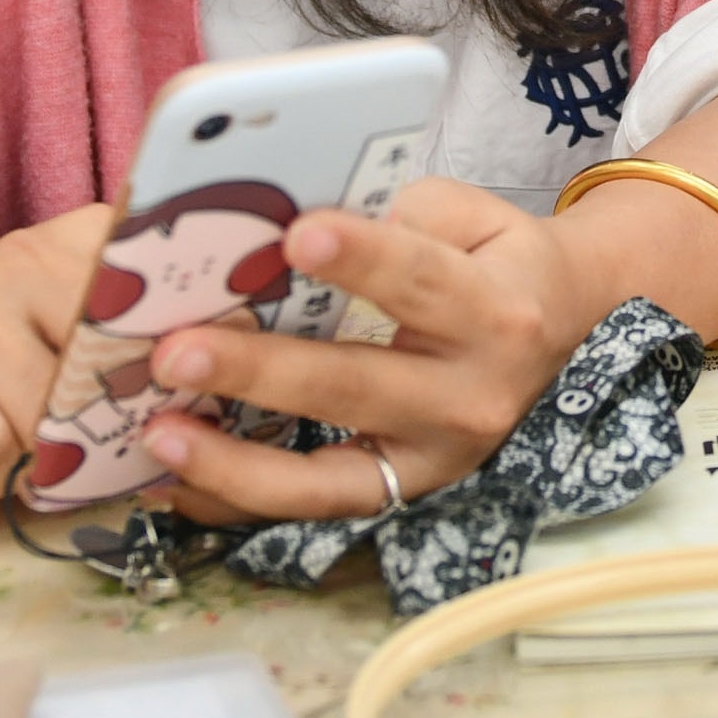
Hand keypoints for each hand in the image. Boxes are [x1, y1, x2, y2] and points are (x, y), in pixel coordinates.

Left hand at [138, 178, 604, 528]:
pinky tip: (176, 478)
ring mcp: (433, 458)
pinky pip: (311, 506)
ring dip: (235, 459)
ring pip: (328, 477)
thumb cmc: (494, 257)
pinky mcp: (398, 491)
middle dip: (263, 371)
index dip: (362, 259)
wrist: (557, 326)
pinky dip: (240, 496)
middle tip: (178, 350)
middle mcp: (470, 397)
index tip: (295, 235)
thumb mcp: (478, 214)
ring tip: (160, 431)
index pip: (423, 282)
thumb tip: (307, 227)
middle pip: (359, 385)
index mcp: (496, 313)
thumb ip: (406, 212)